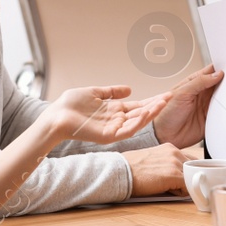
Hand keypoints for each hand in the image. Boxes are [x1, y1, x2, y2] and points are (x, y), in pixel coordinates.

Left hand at [47, 86, 169, 145]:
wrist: (55, 116)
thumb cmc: (70, 105)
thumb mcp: (95, 92)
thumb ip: (112, 91)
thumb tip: (129, 88)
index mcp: (114, 110)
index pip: (138, 106)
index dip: (151, 100)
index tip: (165, 94)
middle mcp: (116, 120)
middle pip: (141, 113)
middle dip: (156, 106)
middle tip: (170, 97)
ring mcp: (113, 129)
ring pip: (137, 122)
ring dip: (150, 113)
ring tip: (162, 103)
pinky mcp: (108, 136)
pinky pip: (127, 130)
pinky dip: (138, 122)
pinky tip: (146, 113)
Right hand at [122, 143, 187, 196]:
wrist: (121, 171)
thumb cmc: (131, 168)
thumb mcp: (153, 160)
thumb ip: (167, 163)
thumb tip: (178, 176)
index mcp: (170, 148)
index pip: (189, 160)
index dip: (186, 172)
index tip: (182, 179)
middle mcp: (175, 152)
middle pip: (193, 169)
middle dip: (187, 178)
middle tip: (174, 186)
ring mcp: (175, 163)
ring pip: (191, 178)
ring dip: (183, 186)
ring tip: (168, 188)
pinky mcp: (174, 175)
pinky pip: (187, 187)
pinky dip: (180, 193)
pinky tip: (167, 191)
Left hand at [152, 64, 222, 146]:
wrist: (164, 136)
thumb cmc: (166, 114)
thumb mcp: (182, 93)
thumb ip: (199, 82)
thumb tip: (216, 74)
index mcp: (194, 83)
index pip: (211, 72)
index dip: (220, 68)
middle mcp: (203, 94)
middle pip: (220, 84)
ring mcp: (207, 106)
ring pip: (224, 98)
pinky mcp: (211, 119)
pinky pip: (223, 113)